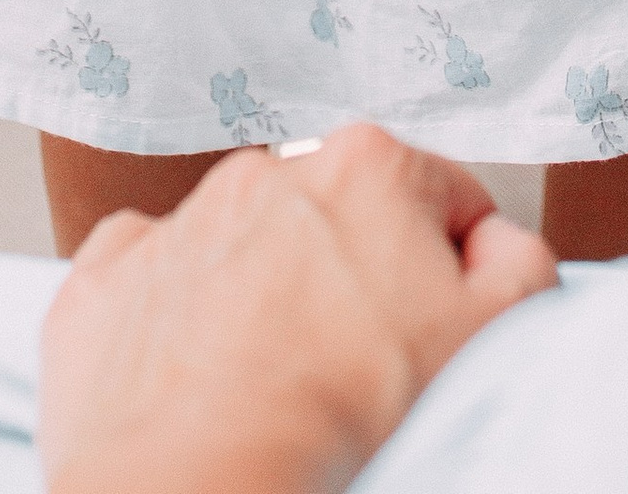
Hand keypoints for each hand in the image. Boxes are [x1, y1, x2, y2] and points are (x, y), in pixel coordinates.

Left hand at [39, 127, 555, 493]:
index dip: (454, 274)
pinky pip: (155, 281)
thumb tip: (499, 246)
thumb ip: (521, 265)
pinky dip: (176, 320)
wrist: (196, 480)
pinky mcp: (106, 277)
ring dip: (266, 296)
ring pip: (247, 248)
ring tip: (275, 385)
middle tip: (356, 371)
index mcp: (369, 165)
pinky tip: (198, 376)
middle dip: (355, 280)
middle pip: (341, 221)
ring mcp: (178, 220)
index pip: (444, 202)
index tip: (434, 333)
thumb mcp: (491, 337)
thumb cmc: (344, 412)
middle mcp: (268, 169)